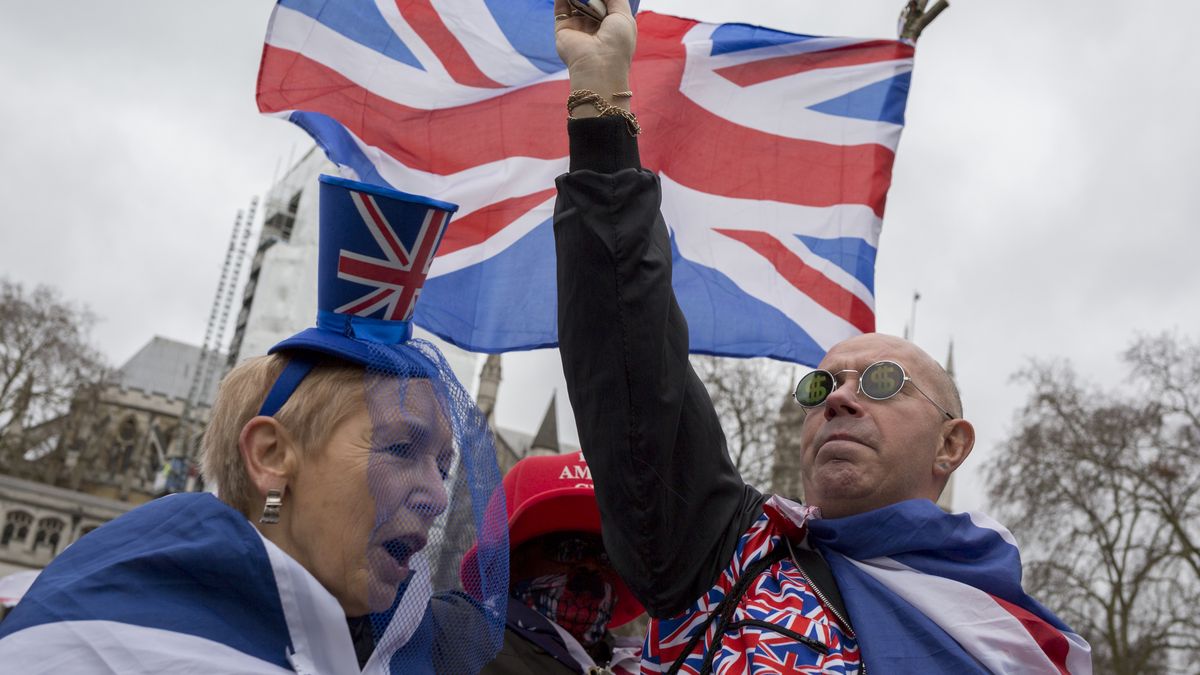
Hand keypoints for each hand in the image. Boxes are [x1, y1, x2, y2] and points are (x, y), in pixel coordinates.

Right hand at [554, 0, 635, 114]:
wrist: (598, 66)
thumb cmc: (617, 43)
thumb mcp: (623, 15)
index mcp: (611, 24)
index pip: (606, 3)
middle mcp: (594, 25)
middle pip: (590, 0)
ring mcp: (578, 26)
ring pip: (576, 1)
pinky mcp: (563, 28)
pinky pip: (561, 7)